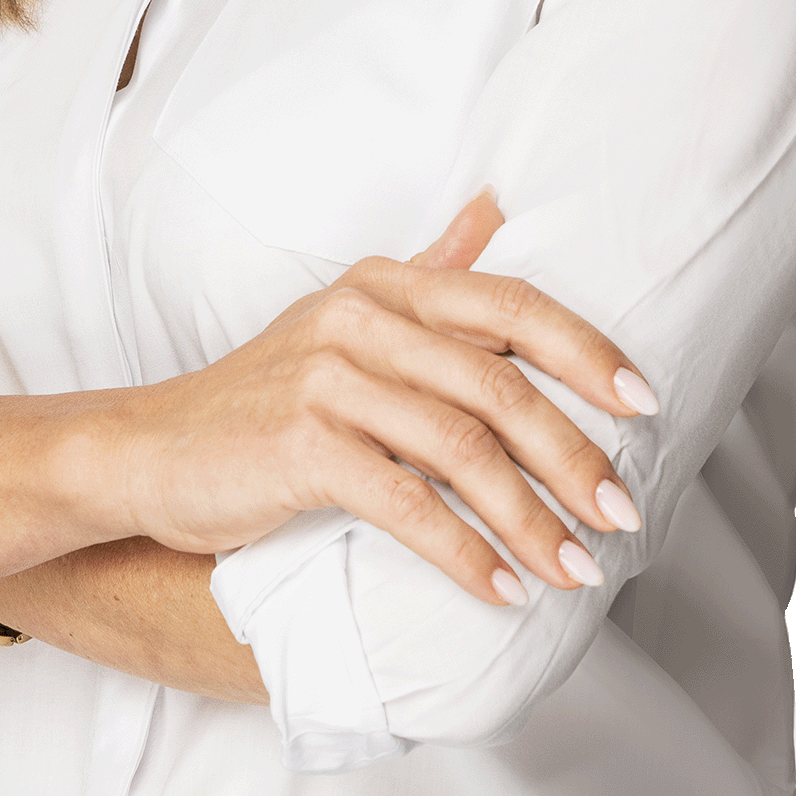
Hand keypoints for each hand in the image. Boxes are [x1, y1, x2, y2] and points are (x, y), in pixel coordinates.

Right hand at [88, 186, 653, 608]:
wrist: (149, 450)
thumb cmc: (264, 395)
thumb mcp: (346, 317)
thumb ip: (426, 269)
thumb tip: (493, 206)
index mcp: (384, 283)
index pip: (508, 303)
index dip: (584, 350)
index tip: (645, 402)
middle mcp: (360, 318)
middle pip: (496, 382)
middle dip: (572, 452)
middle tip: (623, 512)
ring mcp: (326, 378)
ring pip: (460, 446)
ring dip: (529, 517)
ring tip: (577, 568)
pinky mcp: (300, 443)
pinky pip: (403, 502)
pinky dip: (462, 552)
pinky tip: (500, 589)